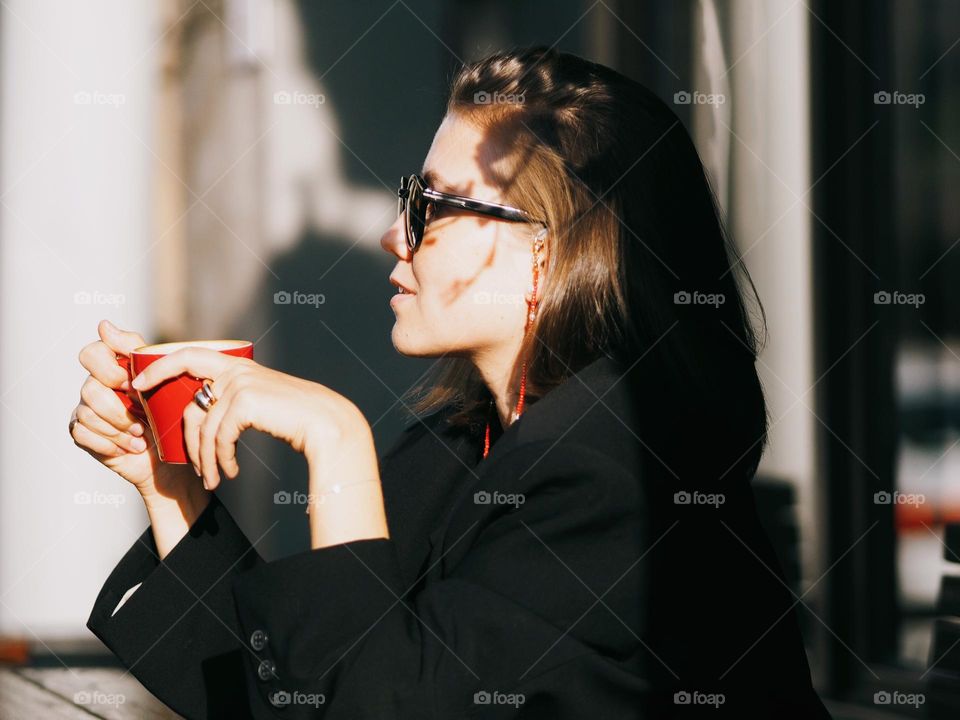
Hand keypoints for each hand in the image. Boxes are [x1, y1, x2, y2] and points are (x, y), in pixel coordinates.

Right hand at [71, 320, 202, 505]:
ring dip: (120, 427)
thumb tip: (102, 324)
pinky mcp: (82, 432)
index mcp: (114, 367)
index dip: (111, 369)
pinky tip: (130, 446)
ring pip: (89, 411)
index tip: (132, 384)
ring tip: (141, 434)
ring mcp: (86, 408)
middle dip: (119, 405)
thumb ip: (139, 352)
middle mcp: (96, 384)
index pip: (93, 353)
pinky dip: (112, 443)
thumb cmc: (169, 413)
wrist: (171, 455)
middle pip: (90, 386)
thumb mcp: (165, 380)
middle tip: (140, 412)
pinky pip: (84, 433)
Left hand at [130, 347, 360, 490]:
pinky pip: (219, 437)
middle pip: (188, 400)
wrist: (325, 423)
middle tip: (175, 456)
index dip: (159, 366)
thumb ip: (235, 399)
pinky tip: (230, 472)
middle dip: (176, 430)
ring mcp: (239, 384)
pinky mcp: (244, 402)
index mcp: (238, 365)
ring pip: (203, 427)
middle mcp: (236, 370)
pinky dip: (221, 460)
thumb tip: (207, 412)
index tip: (138, 382)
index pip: (189, 355)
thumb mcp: (261, 402)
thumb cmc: (297, 417)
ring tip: (214, 479)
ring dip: (206, 459)